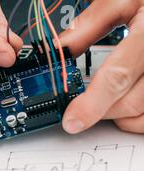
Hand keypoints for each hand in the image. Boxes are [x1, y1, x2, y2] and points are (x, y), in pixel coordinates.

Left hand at [60, 0, 143, 133]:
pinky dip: (136, 118)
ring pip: (142, 114)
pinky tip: (126, 104)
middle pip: (129, 102)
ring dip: (117, 115)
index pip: (118, 76)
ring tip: (106, 98)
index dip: (92, 103)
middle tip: (81, 103)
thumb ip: (90, 25)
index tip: (72, 120)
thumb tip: (60, 49)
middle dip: (98, 109)